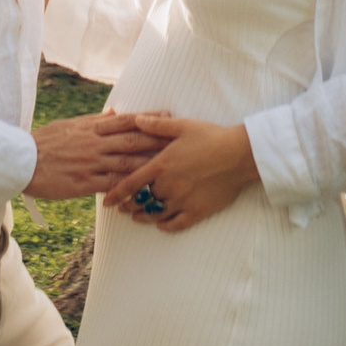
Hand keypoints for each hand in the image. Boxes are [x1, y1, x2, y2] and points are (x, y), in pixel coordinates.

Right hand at [26, 112, 169, 202]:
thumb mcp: (70, 125)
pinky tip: (145, 190)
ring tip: (171, 166)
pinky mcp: (84, 182)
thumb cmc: (44, 142)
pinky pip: (111, 184)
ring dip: (150, 164)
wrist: (20, 160)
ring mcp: (90, 162)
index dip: (149, 119)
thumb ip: (94, 121)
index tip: (169, 117)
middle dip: (157, 141)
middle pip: (132, 140)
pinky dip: (128, 187)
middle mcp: (94, 142)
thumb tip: (114, 113)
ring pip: (126, 162)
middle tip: (179, 141)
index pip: (126, 121)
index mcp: (91, 127)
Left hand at [112, 111, 259, 231]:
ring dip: (143, 217)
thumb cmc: (211, 137)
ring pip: (155, 215)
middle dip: (128, 206)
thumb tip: (136, 119)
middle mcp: (168, 186)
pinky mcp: (197, 211)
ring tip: (137, 217)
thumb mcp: (182, 126)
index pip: (130, 183)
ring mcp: (182, 201)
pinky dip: (165, 226)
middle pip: (140, 201)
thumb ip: (156, 125)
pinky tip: (161, 224)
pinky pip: (175, 224)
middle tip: (122, 208)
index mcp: (161, 165)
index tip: (106, 202)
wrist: (239, 155)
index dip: (115, 194)